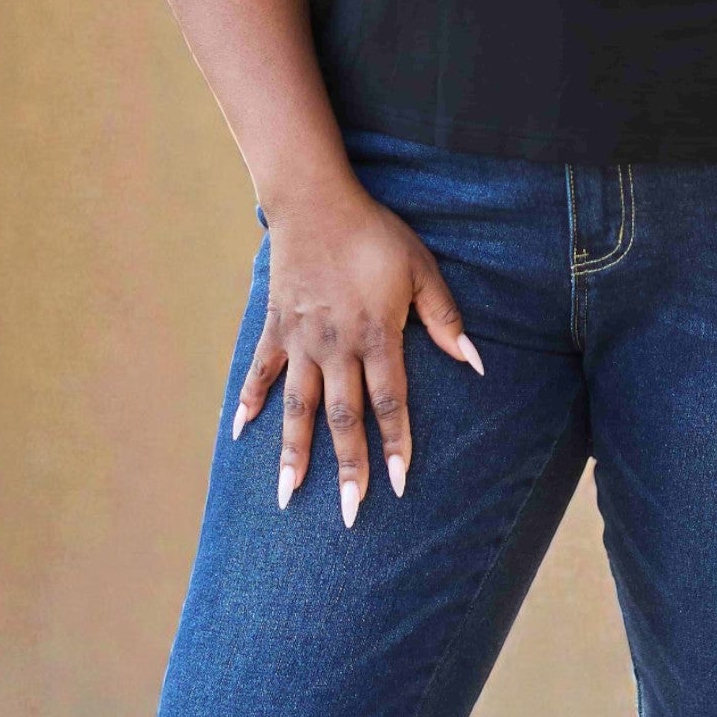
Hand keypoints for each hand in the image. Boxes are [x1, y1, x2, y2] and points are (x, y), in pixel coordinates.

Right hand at [229, 179, 484, 526]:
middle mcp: (336, 347)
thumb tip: (475, 362)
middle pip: (344, 419)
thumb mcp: (421, 269)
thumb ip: (444, 318)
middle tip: (350, 514)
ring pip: (298, 408)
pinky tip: (241, 434)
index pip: (389, 402)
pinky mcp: (275, 327)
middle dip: (349, 469)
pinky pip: (260, 372)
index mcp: (376, 335)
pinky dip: (250, 403)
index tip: (399, 486)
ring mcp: (301, 341)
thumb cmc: (376, 234)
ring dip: (293, 454)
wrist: (316, 202)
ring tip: (288, 497)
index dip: (396, 445)